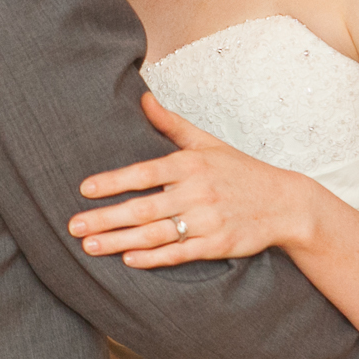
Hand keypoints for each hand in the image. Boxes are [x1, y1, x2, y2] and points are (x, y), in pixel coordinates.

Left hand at [69, 92, 324, 267]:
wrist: (285, 203)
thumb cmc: (240, 171)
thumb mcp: (207, 142)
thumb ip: (171, 124)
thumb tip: (142, 97)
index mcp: (191, 164)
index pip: (144, 172)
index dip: (113, 181)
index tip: (84, 190)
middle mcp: (197, 191)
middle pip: (143, 208)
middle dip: (106, 218)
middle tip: (73, 226)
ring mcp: (208, 220)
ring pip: (156, 234)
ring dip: (120, 242)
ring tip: (90, 247)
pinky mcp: (218, 245)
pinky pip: (180, 253)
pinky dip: (154, 259)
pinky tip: (129, 261)